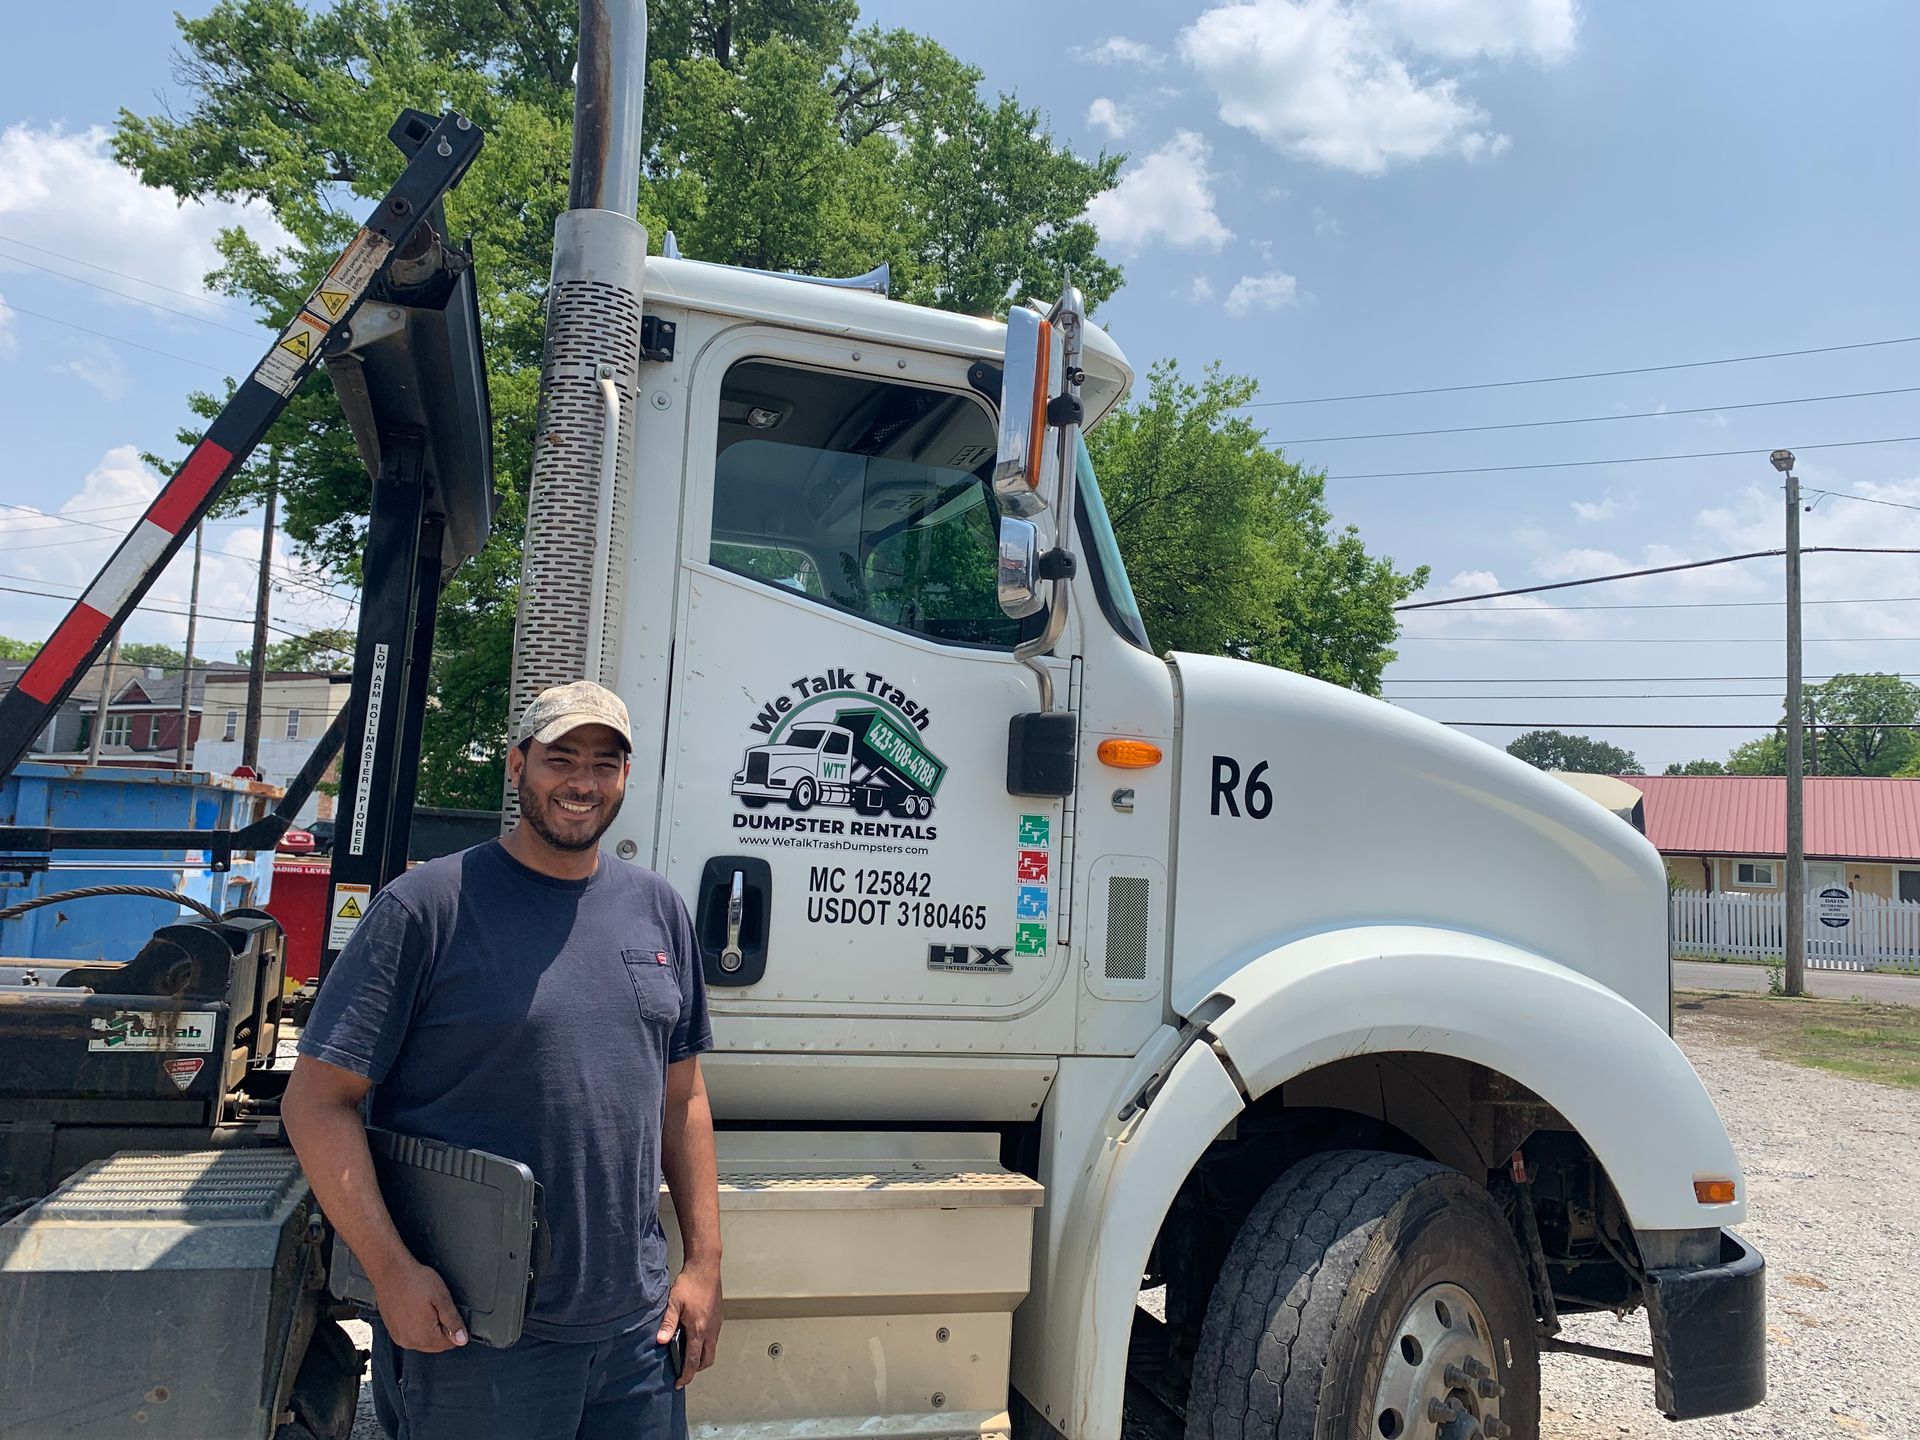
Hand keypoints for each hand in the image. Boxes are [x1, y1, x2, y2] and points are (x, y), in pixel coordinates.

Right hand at [372, 1257, 468, 1352]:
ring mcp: (400, 1337)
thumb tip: (462, 1339)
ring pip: (423, 1343)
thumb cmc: (415, 1281)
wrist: (390, 1272)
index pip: (448, 1344)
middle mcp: (410, 1341)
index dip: (455, 1330)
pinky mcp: (393, 1331)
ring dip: (430, 1331)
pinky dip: (417, 1329)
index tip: (451, 1315)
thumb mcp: (442, 1298)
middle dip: (442, 1331)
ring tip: (427, 1309)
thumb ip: (453, 1321)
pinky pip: (411, 1338)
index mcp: (424, 1335)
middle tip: (439, 1309)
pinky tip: (417, 1313)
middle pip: (436, 1346)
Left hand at [656, 1258, 722, 1387]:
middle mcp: (711, 1330)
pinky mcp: (718, 1317)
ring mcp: (716, 1324)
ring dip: (701, 1356)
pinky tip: (694, 1336)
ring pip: (712, 1349)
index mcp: (699, 1330)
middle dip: (696, 1369)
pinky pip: (714, 1338)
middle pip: (707, 1360)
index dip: (686, 1375)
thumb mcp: (674, 1303)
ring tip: (687, 1354)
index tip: (679, 1383)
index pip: (694, 1361)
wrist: (706, 1267)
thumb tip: (660, 1341)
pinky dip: (705, 1345)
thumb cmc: (689, 1283)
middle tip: (683, 1370)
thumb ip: (667, 1323)